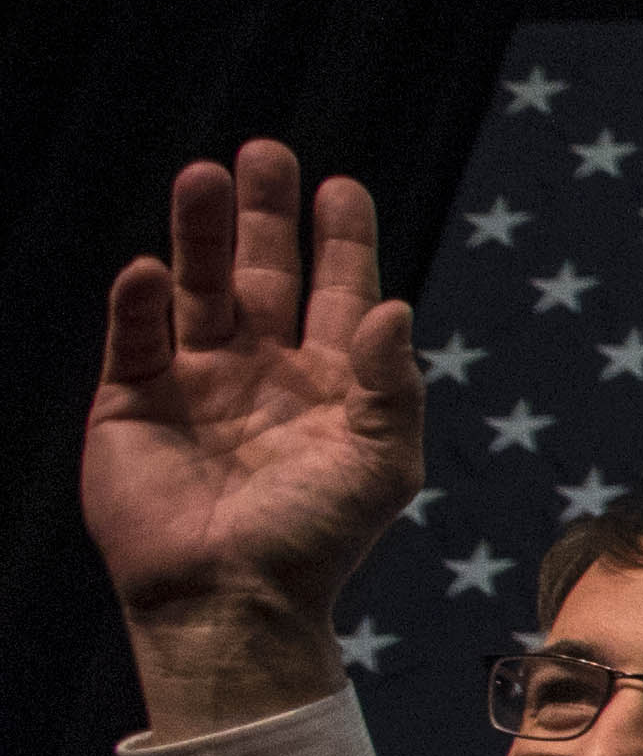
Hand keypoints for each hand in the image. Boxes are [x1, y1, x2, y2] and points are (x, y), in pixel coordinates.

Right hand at [88, 144, 420, 730]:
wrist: (234, 601)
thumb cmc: (318, 540)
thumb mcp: (382, 465)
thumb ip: (394, 387)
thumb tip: (396, 307)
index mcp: (329, 380)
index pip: (338, 291)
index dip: (339, 241)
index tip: (341, 190)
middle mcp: (261, 368)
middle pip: (259, 271)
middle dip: (262, 215)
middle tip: (266, 154)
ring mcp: (194, 380)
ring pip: (195, 288)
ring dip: (198, 234)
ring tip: (203, 176)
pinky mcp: (132, 401)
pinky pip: (134, 337)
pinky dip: (139, 303)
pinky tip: (151, 271)